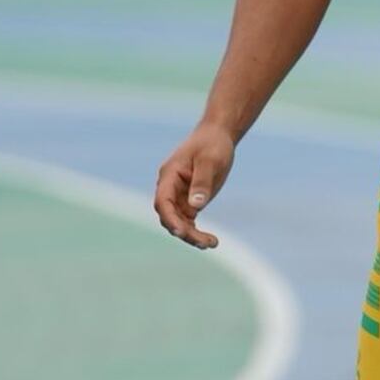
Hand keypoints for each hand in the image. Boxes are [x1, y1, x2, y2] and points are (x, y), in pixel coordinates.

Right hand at [154, 124, 235, 248]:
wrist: (217, 136)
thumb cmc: (212, 144)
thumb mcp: (210, 160)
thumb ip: (202, 181)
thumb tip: (196, 206)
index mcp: (169, 175)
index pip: (163, 201)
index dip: (169, 218)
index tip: (181, 232)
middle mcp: (170, 188)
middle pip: (169, 216)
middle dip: (184, 231)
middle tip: (205, 243)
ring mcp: (179, 196)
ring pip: (178, 222)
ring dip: (192, 236)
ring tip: (212, 243)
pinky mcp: (189, 201)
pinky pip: (188, 222)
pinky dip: (196, 232)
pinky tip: (212, 241)